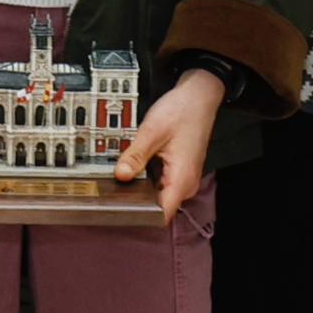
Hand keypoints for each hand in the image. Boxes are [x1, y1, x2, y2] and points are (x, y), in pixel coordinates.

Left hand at [125, 69, 221, 214]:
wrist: (198, 97)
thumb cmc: (182, 111)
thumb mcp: (152, 132)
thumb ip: (135, 156)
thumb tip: (120, 175)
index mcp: (181, 179)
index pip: (161, 214)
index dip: (139, 215)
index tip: (119, 208)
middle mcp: (185, 184)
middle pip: (156, 205)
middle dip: (135, 197)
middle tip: (114, 185)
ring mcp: (183, 179)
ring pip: (157, 193)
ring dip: (140, 185)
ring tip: (126, 169)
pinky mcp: (179, 172)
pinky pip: (160, 182)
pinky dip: (147, 176)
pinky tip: (138, 163)